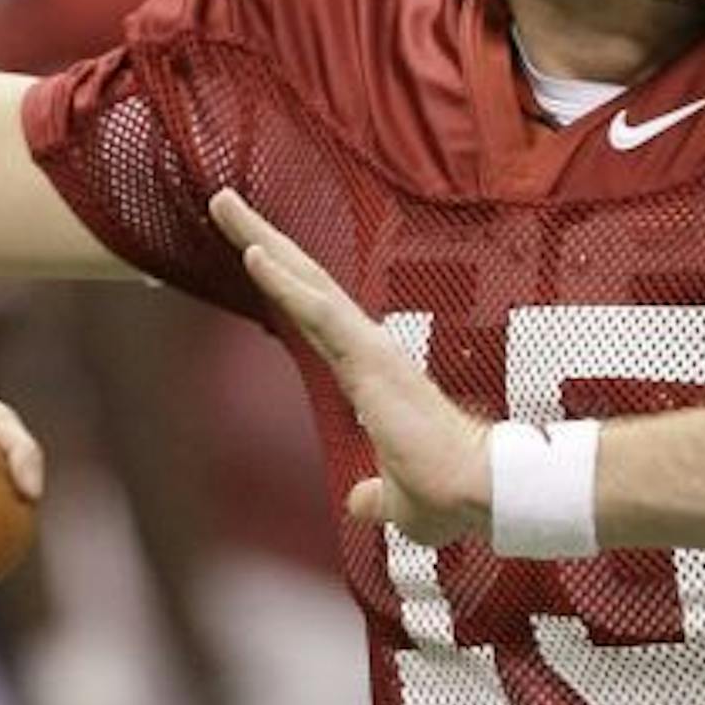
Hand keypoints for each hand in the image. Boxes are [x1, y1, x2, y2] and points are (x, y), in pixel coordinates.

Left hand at [209, 188, 489, 545]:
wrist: (482, 492)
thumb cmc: (450, 494)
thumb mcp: (398, 501)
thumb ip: (376, 496)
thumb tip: (360, 503)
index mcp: (370, 377)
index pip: (315, 317)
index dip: (282, 282)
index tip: (251, 249)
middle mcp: (367, 352)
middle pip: (305, 283)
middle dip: (262, 239)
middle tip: (222, 201)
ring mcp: (369, 350)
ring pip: (308, 284)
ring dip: (262, 242)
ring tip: (222, 204)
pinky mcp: (372, 359)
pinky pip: (321, 312)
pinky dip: (287, 282)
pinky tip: (254, 254)